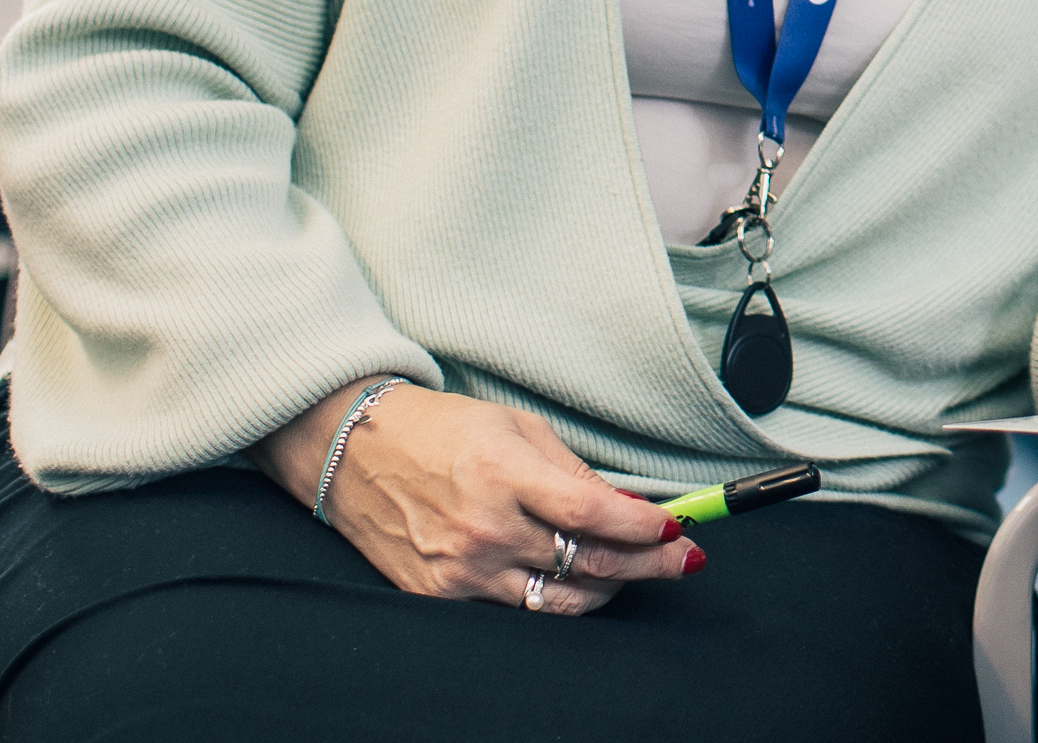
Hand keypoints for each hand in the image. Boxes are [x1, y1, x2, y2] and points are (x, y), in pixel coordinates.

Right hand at [254, 380, 697, 612]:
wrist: (355, 451)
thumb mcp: (517, 428)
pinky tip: (579, 579)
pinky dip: (556, 596)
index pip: (592, 513)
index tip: (675, 527)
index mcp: (504, 476)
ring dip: (609, 587)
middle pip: (586, 562)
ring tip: (634, 570)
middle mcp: (484, 529)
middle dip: (647, 564)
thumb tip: (628, 507)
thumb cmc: (441, 430)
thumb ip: (572, 472)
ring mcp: (461, 569)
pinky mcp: (441, 594)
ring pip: (559, 598)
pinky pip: (518, 608)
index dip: (642, 527)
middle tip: (682, 559)